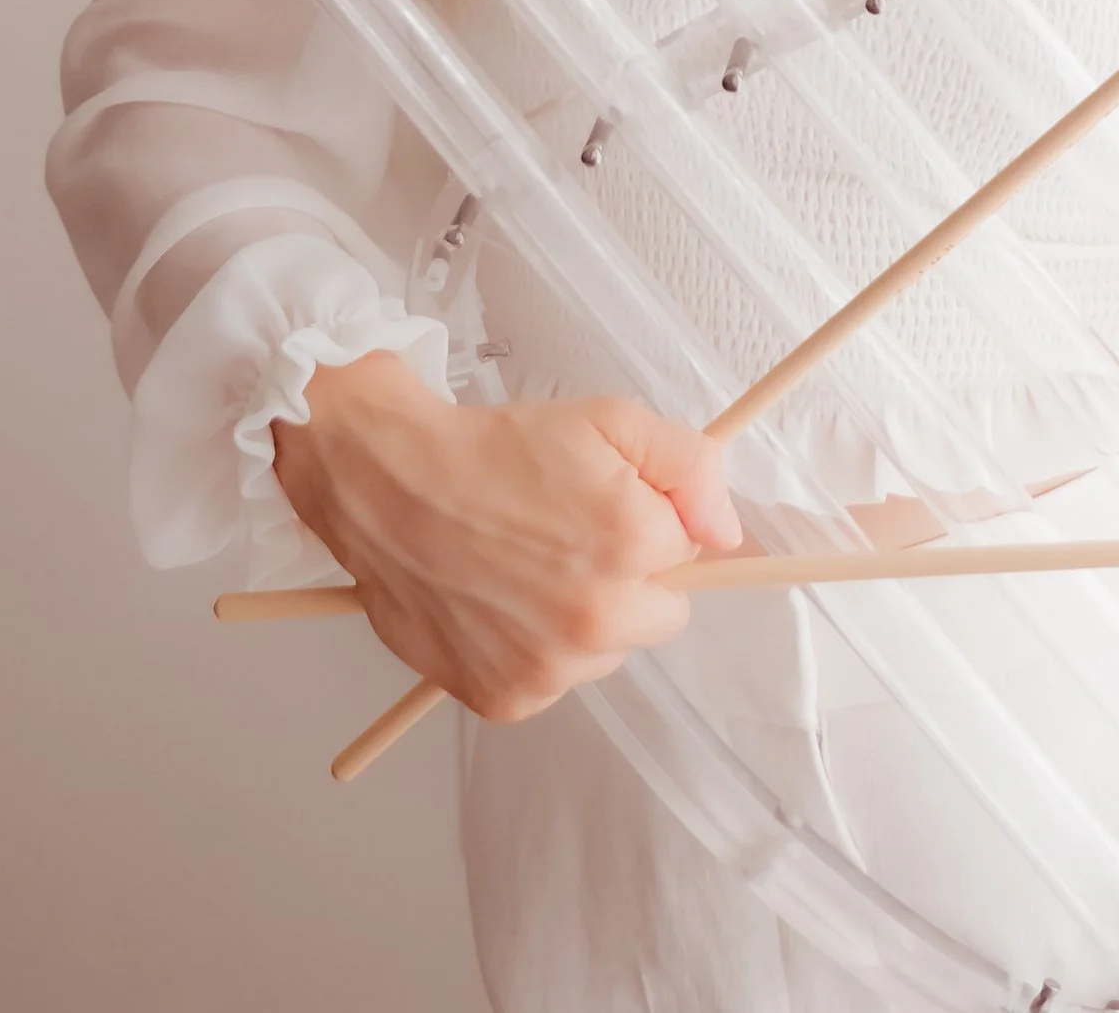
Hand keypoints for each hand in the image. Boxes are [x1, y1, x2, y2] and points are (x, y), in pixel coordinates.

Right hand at [269, 349, 740, 723]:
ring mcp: (548, 667)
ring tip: (527, 568)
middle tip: (570, 537)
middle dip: (632, 577)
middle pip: (661, 612)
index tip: (609, 503)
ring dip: (585, 619)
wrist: (390, 485)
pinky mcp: (505, 698)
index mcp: (632, 546)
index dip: (652, 521)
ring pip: (607, 652)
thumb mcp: (610, 421)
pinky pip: (555, 681)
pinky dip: (537, 651)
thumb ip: (690, 467)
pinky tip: (502, 604)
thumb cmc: (499, 449)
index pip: (692, 550)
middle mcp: (595, 618)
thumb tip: (728, 533)